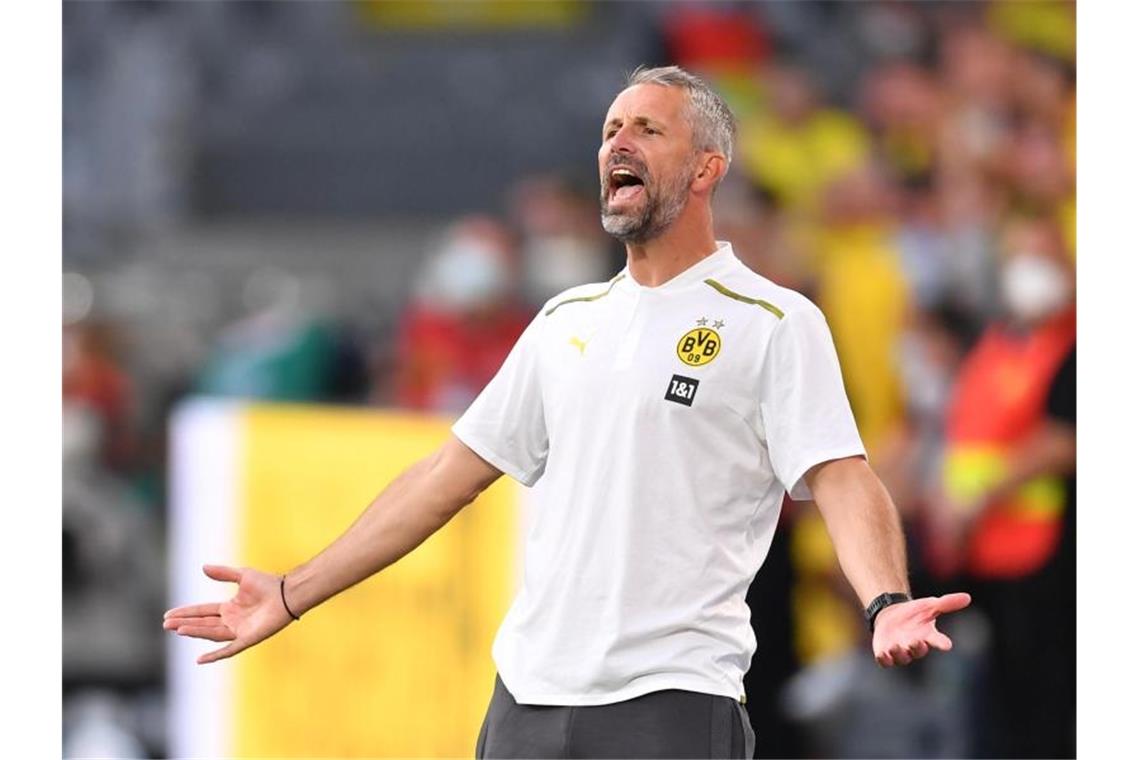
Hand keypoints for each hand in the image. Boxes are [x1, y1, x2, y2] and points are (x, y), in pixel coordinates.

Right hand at [163, 564, 294, 664]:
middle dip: (185, 624)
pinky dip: (215, 655)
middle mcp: (232, 621)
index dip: (186, 613)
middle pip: (203, 624)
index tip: (168, 615)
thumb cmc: (268, 584)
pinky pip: (229, 649)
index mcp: (230, 608)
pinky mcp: (248, 638)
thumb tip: (203, 567)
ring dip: (195, 632)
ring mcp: (239, 631)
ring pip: (211, 633)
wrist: (286, 593)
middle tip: (166, 624)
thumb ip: (223, 573)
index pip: (203, 611)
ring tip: (178, 629)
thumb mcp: (242, 575)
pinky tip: (200, 659)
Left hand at [871, 592, 971, 666]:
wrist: (890, 615)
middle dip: (918, 648)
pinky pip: (885, 661)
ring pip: (901, 657)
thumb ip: (947, 603)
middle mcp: (915, 646)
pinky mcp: (885, 652)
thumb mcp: (930, 605)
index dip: (942, 643)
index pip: (938, 641)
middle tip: (917, 642)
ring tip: (896, 646)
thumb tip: (967, 597)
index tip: (947, 644)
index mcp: (928, 636)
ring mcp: (900, 651)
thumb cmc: (914, 613)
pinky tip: (882, 654)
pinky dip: (884, 659)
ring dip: (899, 654)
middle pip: (918, 651)